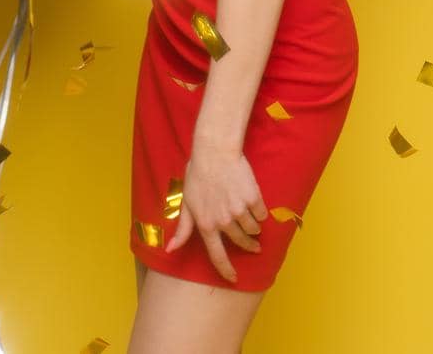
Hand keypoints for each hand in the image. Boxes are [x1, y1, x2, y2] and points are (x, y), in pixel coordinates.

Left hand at [164, 134, 266, 282]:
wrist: (215, 153)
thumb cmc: (198, 176)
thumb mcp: (187, 204)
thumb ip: (183, 229)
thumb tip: (170, 249)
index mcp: (206, 225)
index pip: (217, 255)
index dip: (226, 270)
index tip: (233, 278)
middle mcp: (223, 222)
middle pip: (241, 242)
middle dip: (248, 246)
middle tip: (254, 246)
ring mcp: (239, 211)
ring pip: (253, 229)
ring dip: (254, 228)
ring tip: (253, 221)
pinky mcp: (253, 199)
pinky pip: (261, 214)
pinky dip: (260, 212)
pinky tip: (255, 204)